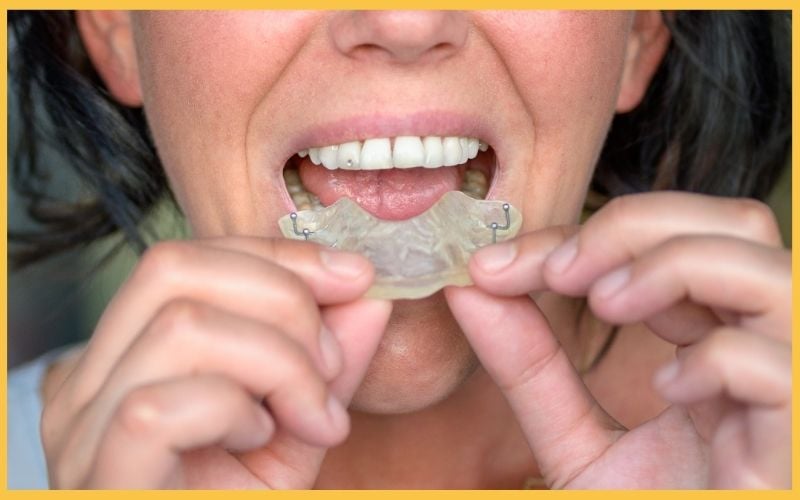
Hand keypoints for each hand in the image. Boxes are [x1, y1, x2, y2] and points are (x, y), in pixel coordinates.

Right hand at [41, 237, 391, 488]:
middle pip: (174, 268)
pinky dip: (233, 411)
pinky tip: (259, 441)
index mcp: (127, 356)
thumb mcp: (300, 427)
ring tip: (308, 415)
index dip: (279, 256)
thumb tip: (368, 295)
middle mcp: (86, 384)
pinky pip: (159, 405)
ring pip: (179, 326)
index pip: (189, 260)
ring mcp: (81, 431)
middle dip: (282, 299)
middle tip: (329, 366)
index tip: (355, 277)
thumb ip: (329, 363)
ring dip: (277, 361)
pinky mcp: (99, 477)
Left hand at [445, 192, 789, 487]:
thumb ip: (530, 365)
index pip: (674, 239)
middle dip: (638, 227)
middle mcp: (767, 357)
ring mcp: (791, 398)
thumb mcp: (573, 440)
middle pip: (740, 225)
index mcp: (717, 346)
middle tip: (560, 271)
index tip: (500, 261)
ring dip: (672, 268)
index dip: (589, 232)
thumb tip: (470, 287)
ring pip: (771, 274)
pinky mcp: (795, 448)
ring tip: (604, 305)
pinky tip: (667, 392)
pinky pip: (776, 373)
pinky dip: (713, 362)